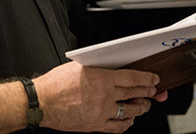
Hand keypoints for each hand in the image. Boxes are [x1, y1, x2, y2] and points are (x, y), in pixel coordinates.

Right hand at [33, 61, 166, 132]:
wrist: (41, 102)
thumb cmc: (56, 84)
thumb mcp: (80, 67)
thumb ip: (100, 69)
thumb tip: (116, 70)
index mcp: (101, 79)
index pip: (132, 79)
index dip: (147, 79)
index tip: (154, 79)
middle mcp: (104, 97)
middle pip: (135, 95)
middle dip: (148, 93)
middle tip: (153, 91)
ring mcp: (101, 114)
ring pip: (130, 113)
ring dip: (140, 108)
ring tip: (143, 104)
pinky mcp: (95, 126)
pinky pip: (118, 127)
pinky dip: (127, 123)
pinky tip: (128, 119)